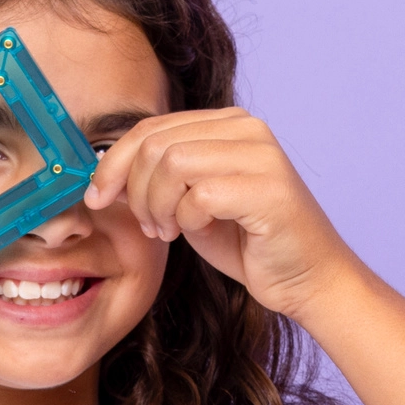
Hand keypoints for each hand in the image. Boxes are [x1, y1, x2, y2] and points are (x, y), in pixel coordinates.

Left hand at [82, 107, 354, 322]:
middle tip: (147, 225)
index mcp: (227, 124)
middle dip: (134, 191)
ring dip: (157, 206)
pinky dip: (186, 220)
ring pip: (172, 164)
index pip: (152, 127)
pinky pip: (199, 196)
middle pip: (155, 143)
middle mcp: (246, 128)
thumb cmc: (250, 244)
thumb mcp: (192, 204)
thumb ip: (160, 180)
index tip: (97, 198)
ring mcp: (261, 155)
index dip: (113, 162)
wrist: (307, 279)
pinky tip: (194, 234)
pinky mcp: (268, 189)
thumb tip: (104, 175)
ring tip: (168, 232)